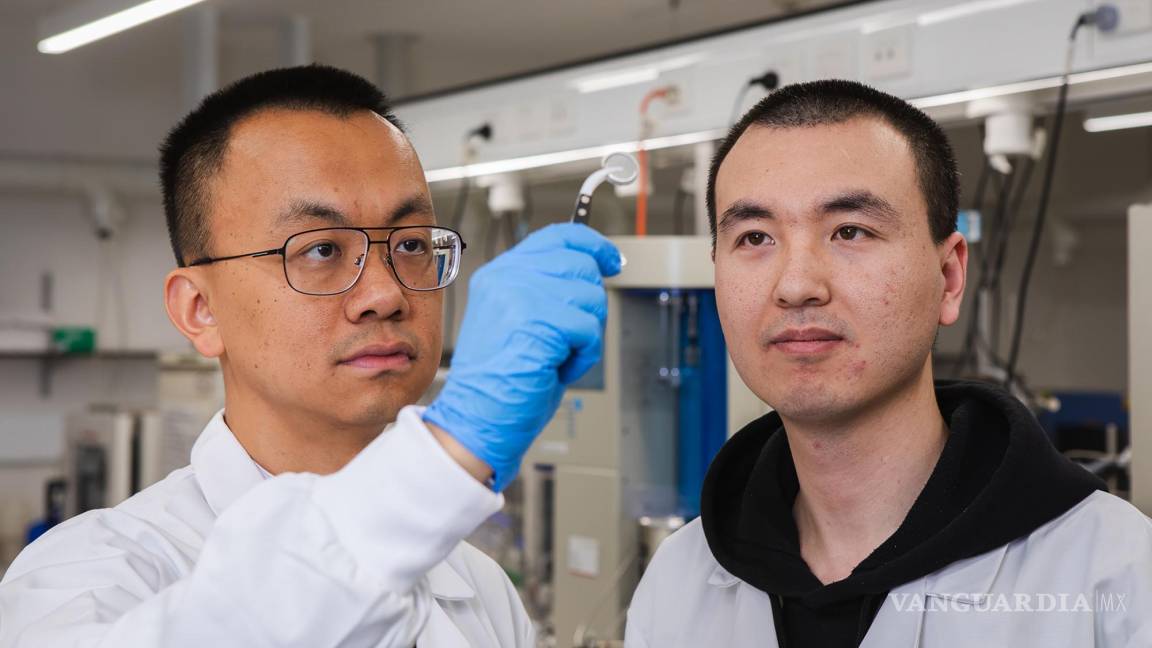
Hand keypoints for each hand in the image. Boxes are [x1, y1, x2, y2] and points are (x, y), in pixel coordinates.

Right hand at [424, 223, 620, 490]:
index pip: (556, 236)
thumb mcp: (518, 321)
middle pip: (580, 265)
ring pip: (590, 297)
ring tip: (555, 356)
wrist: (475, 419)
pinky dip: (583, 356)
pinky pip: (588, 329)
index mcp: (499, 274)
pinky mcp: (536, 321)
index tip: (611, 259)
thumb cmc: (500, 383)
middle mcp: (506, 278)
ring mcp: (519, 296)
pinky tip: (556, 368)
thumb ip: (545, 290)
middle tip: (570, 337)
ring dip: (585, 335)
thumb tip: (593, 270)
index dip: (591, 244)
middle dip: (589, 305)